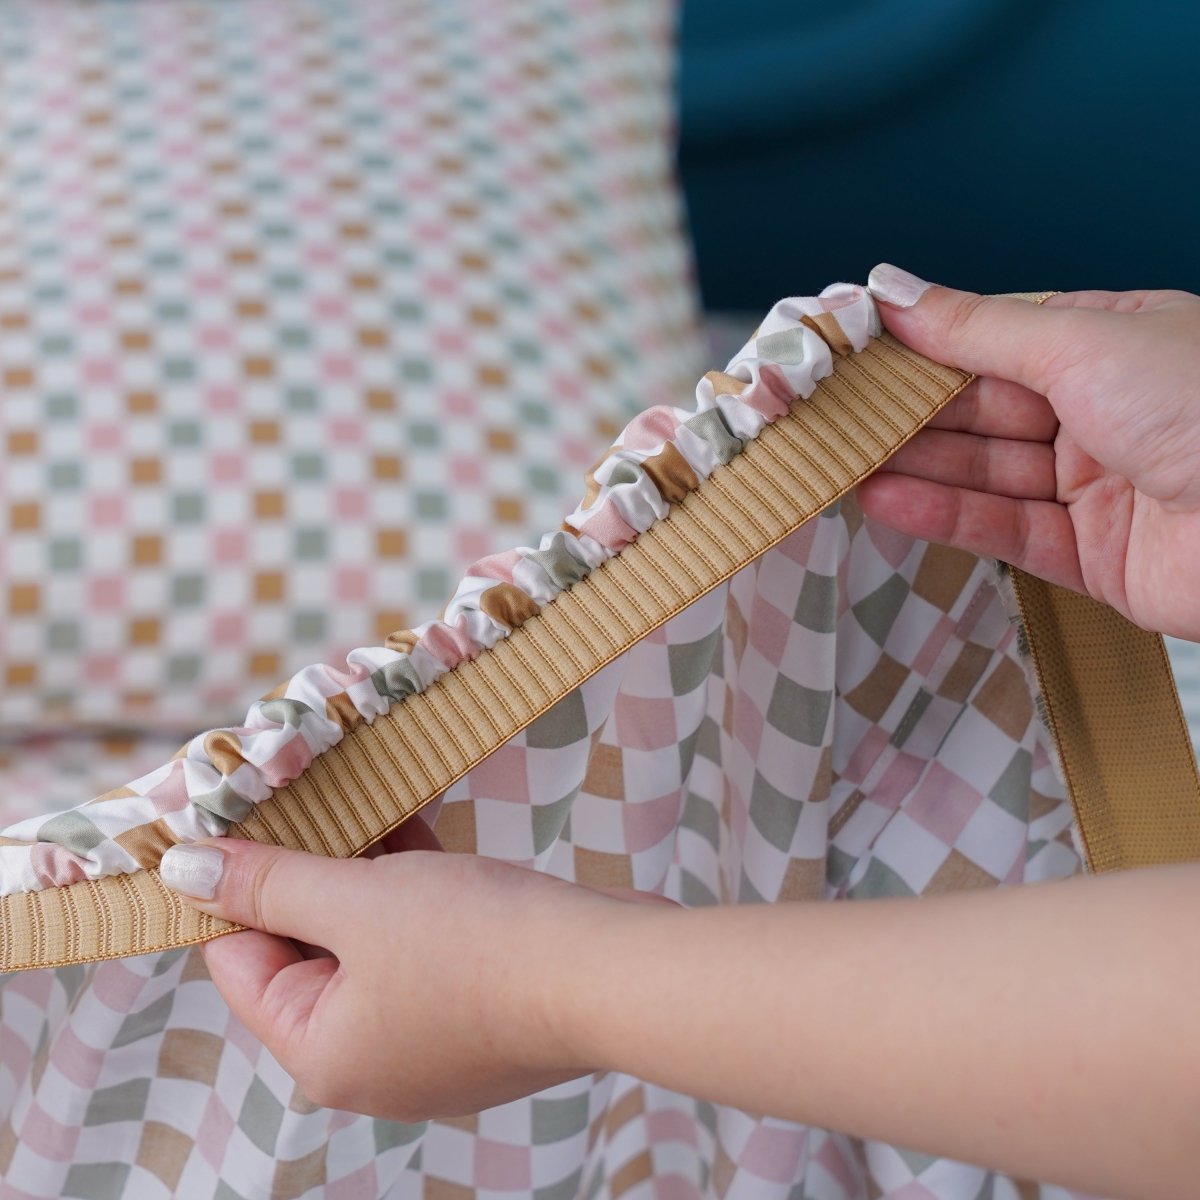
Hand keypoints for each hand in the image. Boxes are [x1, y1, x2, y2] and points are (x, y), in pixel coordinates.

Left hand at [158, 822, 667, 1120]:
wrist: (610, 971)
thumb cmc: (480, 947)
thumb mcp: (360, 901)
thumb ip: (271, 883)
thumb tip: (182, 871)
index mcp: (323, 1052)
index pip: (242, 962)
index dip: (233, 885)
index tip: (235, 814)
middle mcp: (370, 1057)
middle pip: (308, 948)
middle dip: (308, 866)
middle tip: (297, 789)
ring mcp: (429, 1033)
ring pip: (370, 936)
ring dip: (364, 865)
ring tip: (354, 791)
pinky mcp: (478, 1003)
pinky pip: (421, 938)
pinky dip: (413, 883)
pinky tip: (411, 817)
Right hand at [857, 265, 1199, 638]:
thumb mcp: (1082, 343)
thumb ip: (977, 328)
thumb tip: (892, 287)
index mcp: (1112, 341)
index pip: (993, 338)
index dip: (919, 343)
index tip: (847, 347)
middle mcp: (1102, 410)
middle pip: (980, 409)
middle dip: (904, 411)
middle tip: (823, 411)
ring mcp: (1096, 485)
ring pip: (985, 471)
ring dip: (912, 465)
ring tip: (836, 459)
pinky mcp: (1092, 557)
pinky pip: (1006, 529)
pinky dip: (945, 515)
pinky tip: (885, 499)